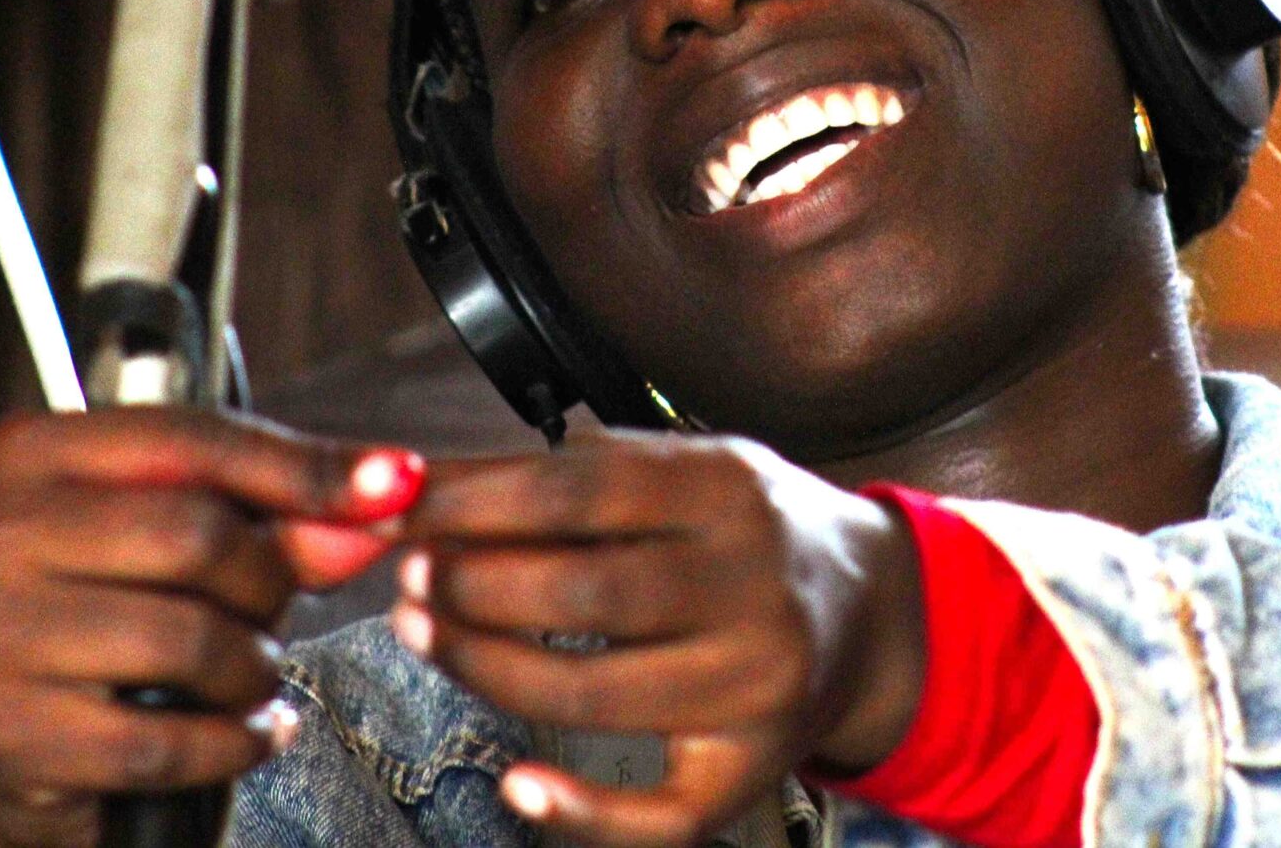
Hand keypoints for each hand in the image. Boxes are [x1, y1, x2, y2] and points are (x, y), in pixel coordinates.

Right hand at [0, 409, 423, 847]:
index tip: (396, 484)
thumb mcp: (188, 537)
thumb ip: (282, 509)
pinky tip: (239, 732)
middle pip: (199, 536)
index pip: (196, 440)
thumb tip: (386, 492)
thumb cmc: (115, 607)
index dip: (306, 468)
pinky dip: (232, 742)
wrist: (16, 738)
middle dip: (268, 584)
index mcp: (36, 452)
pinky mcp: (11, 732)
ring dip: (253, 669)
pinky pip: (169, 739)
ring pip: (189, 640)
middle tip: (268, 613)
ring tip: (244, 675)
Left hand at [392, 432, 925, 847]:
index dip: (478, 501)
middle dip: (475, 587)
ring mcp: (759, 686)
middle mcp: (754, 587)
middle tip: (410, 578)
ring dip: (490, 671)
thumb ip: (590, 472)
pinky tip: (518, 782)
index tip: (405, 506)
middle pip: (587, 593)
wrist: (875, 612)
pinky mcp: (754, 769)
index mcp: (731, 493)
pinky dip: (580, 810)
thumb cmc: (751, 531)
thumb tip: (443, 483)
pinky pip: (659, 814)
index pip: (582, 491)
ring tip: (429, 635)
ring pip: (600, 699)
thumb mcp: (696, 467)